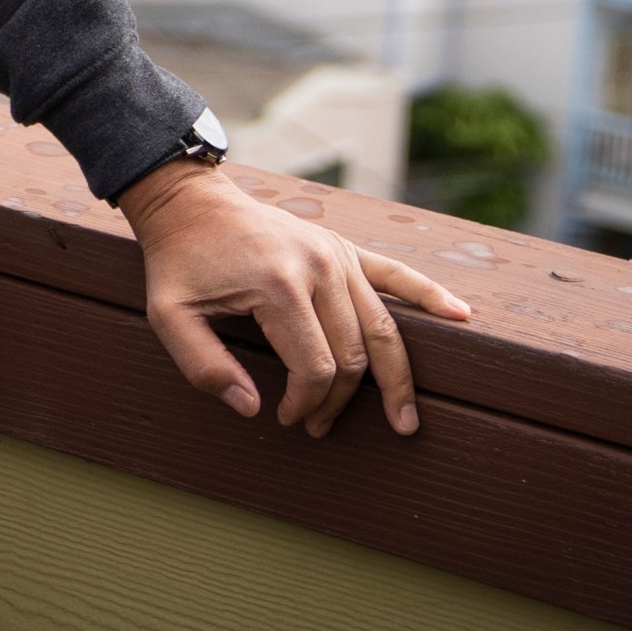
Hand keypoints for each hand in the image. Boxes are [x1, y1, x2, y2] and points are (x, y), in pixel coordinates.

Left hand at [116, 159, 472, 438]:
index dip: (306, 404)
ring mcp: (337, 254)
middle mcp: (319, 267)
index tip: (285, 419)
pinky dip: (432, 296)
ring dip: (394, 379)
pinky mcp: (345, 247)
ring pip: (383, 329)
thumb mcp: (169, 316)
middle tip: (319, 428)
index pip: (315, 366)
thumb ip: (203, 367)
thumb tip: (253, 409)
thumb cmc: (178, 263)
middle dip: (340, 401)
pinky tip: (462, 316)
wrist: (191, 203)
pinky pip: (397, 275)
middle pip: (352, 355)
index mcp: (278, 284)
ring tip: (404, 421)